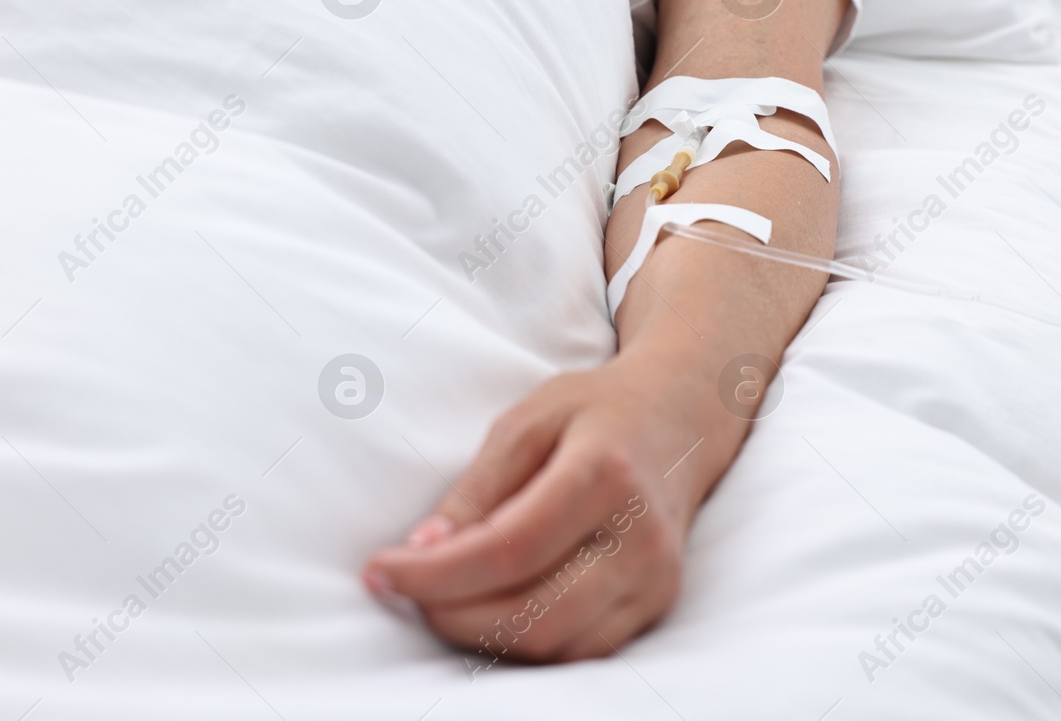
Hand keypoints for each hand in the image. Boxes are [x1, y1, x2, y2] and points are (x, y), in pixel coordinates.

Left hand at [361, 344, 751, 664]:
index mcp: (604, 473)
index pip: (509, 548)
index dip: (436, 573)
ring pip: (558, 644)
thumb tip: (423, 551)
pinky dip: (526, 643)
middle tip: (405, 590)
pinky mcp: (658, 603)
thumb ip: (476, 488)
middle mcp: (641, 535)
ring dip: (483, 636)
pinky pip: (583, 651)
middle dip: (452, 614)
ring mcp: (656, 577)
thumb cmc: (596, 409)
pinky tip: (491, 612)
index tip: (381, 570)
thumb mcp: (526, 420)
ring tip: (442, 600)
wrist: (679, 419)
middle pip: (534, 612)